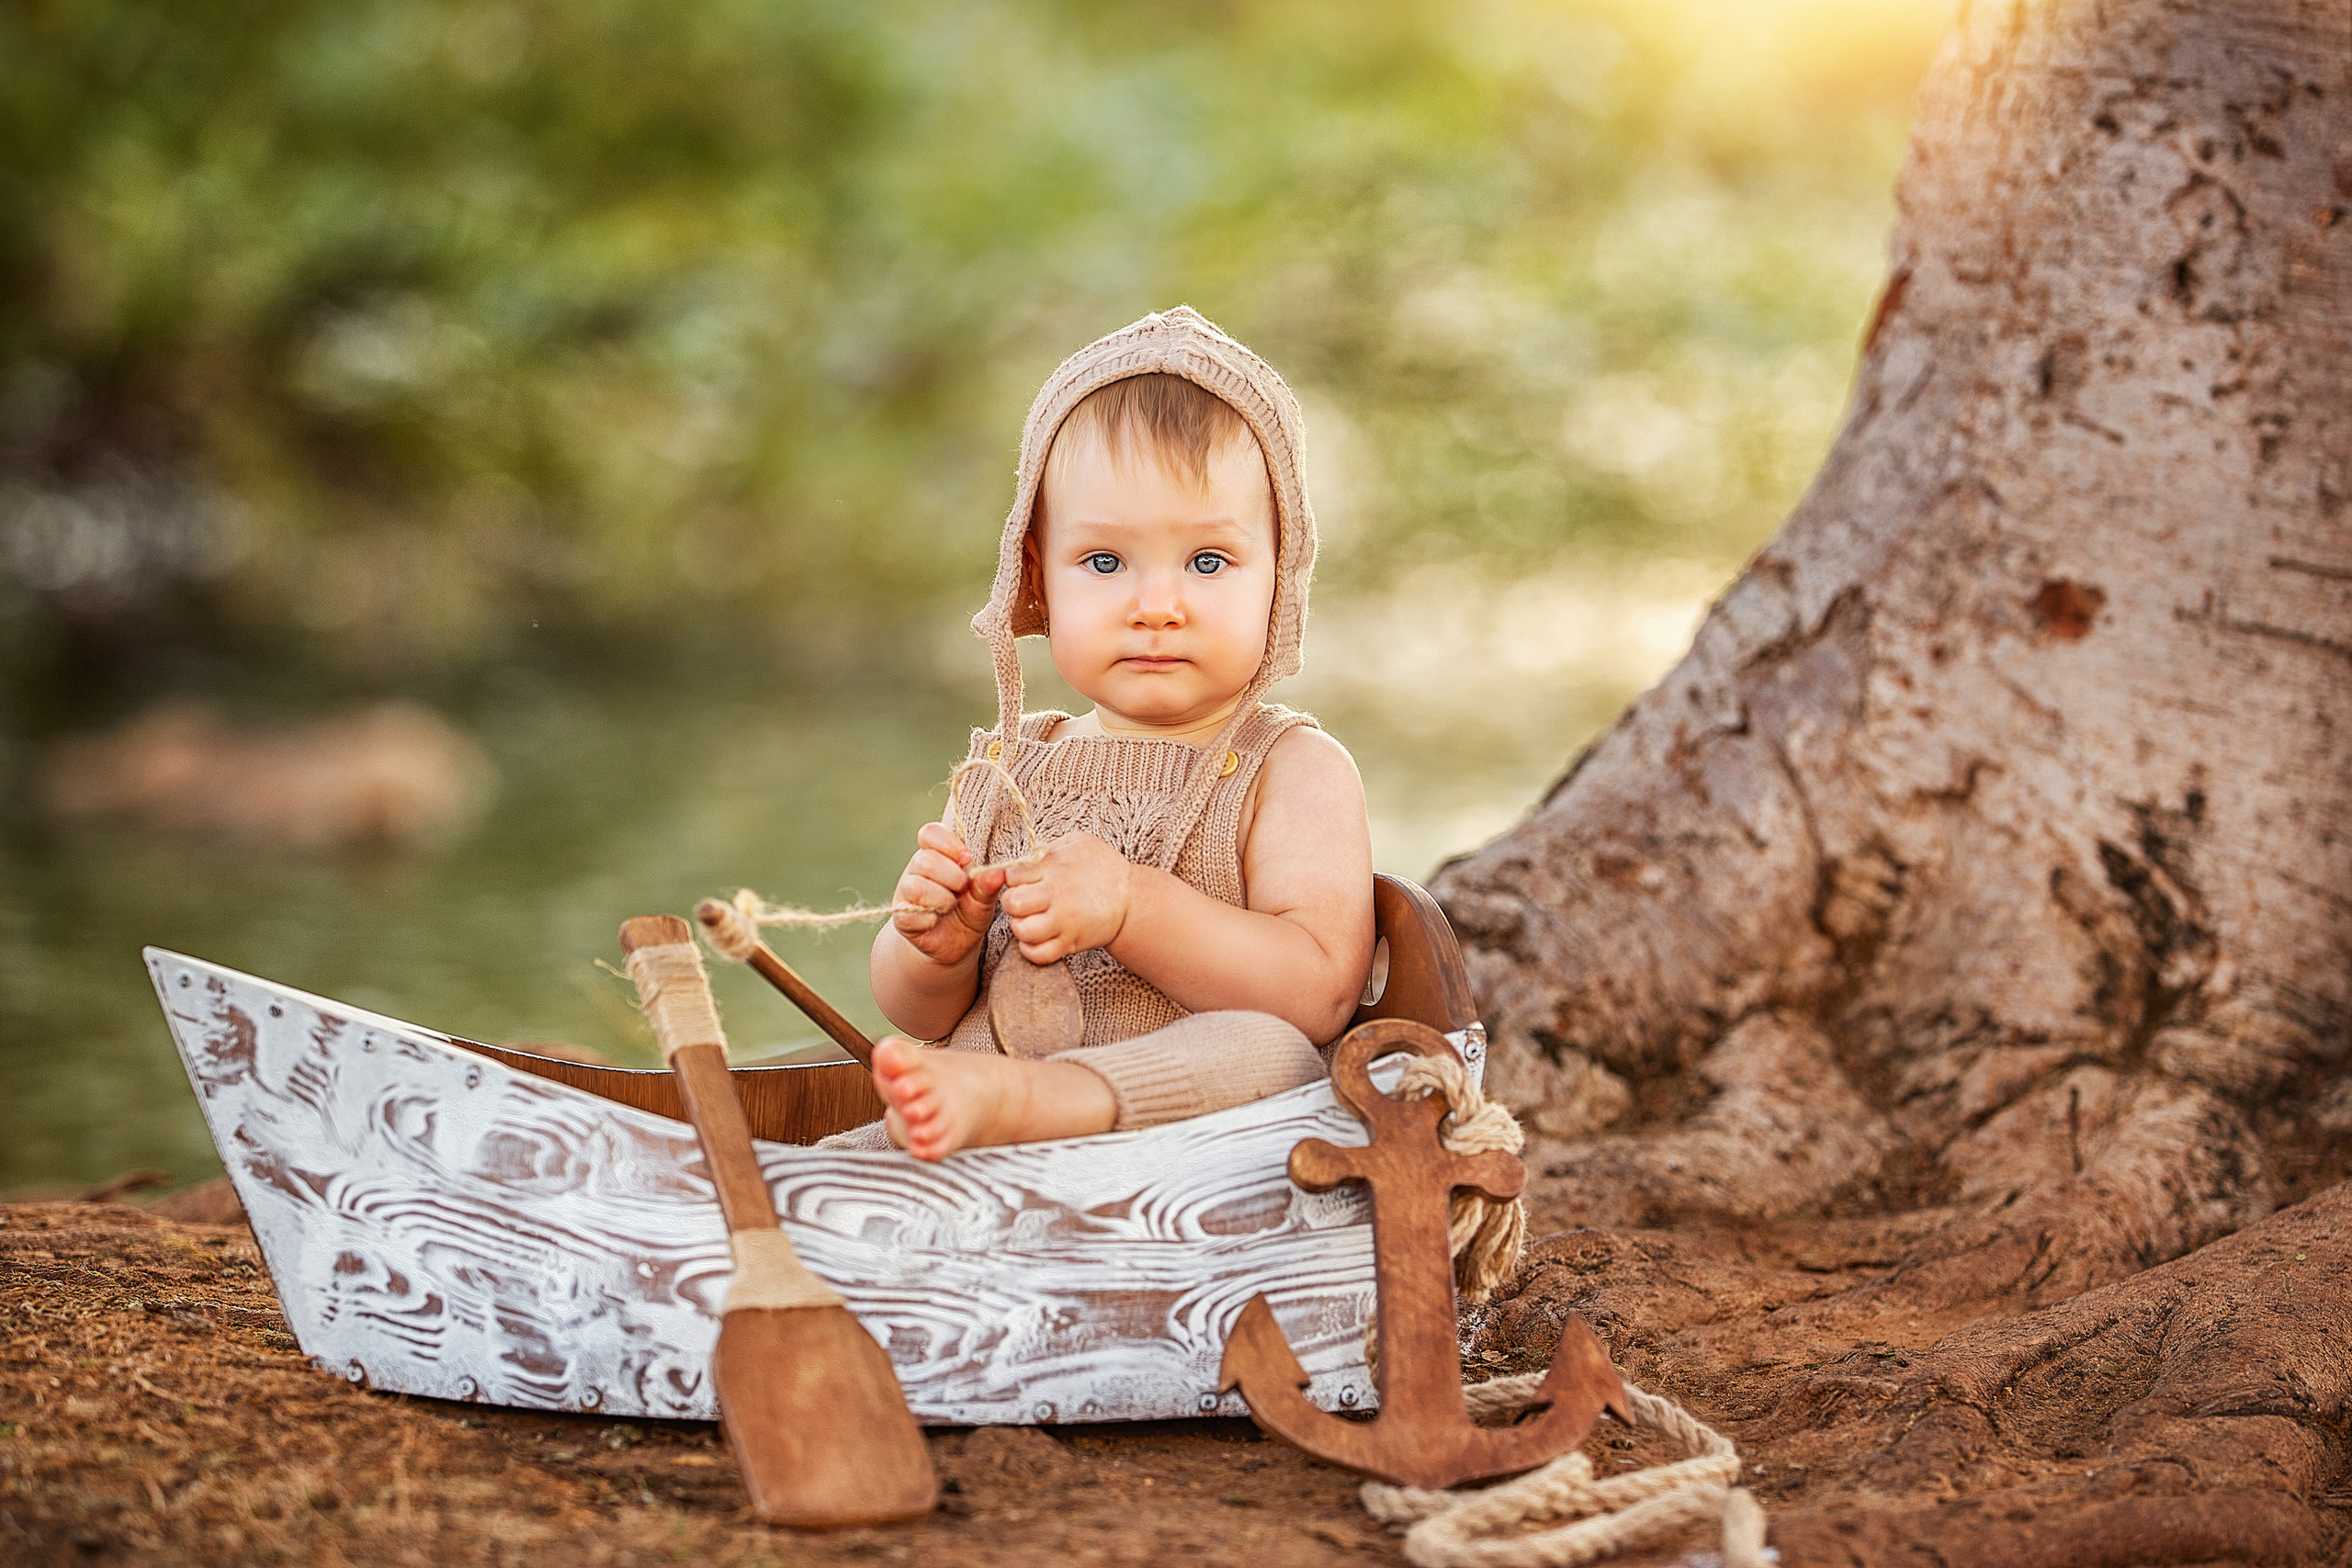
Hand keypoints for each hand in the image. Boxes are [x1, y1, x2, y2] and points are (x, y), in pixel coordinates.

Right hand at [890, 822, 1006, 967]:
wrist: (954, 946)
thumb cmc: (969, 913)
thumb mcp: (983, 899)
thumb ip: (987, 886)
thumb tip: (999, 872)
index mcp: (937, 856)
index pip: (930, 833)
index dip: (947, 843)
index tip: (967, 859)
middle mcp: (917, 871)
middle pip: (924, 860)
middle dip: (950, 876)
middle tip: (963, 889)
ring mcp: (906, 895)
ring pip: (914, 886)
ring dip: (939, 898)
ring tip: (950, 906)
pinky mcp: (901, 919)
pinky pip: (907, 914)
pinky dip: (927, 919)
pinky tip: (935, 922)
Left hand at [998, 832, 1132, 962]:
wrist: (1133, 899)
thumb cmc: (1104, 867)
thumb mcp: (1079, 843)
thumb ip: (1050, 848)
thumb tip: (1027, 857)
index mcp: (1055, 869)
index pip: (1012, 875)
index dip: (1014, 878)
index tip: (1025, 881)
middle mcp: (1057, 896)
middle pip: (1012, 903)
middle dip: (1012, 902)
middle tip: (1025, 901)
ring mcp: (1064, 922)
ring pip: (1022, 930)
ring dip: (1020, 926)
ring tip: (1031, 920)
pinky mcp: (1071, 943)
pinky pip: (1038, 954)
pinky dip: (1031, 949)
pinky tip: (1036, 938)